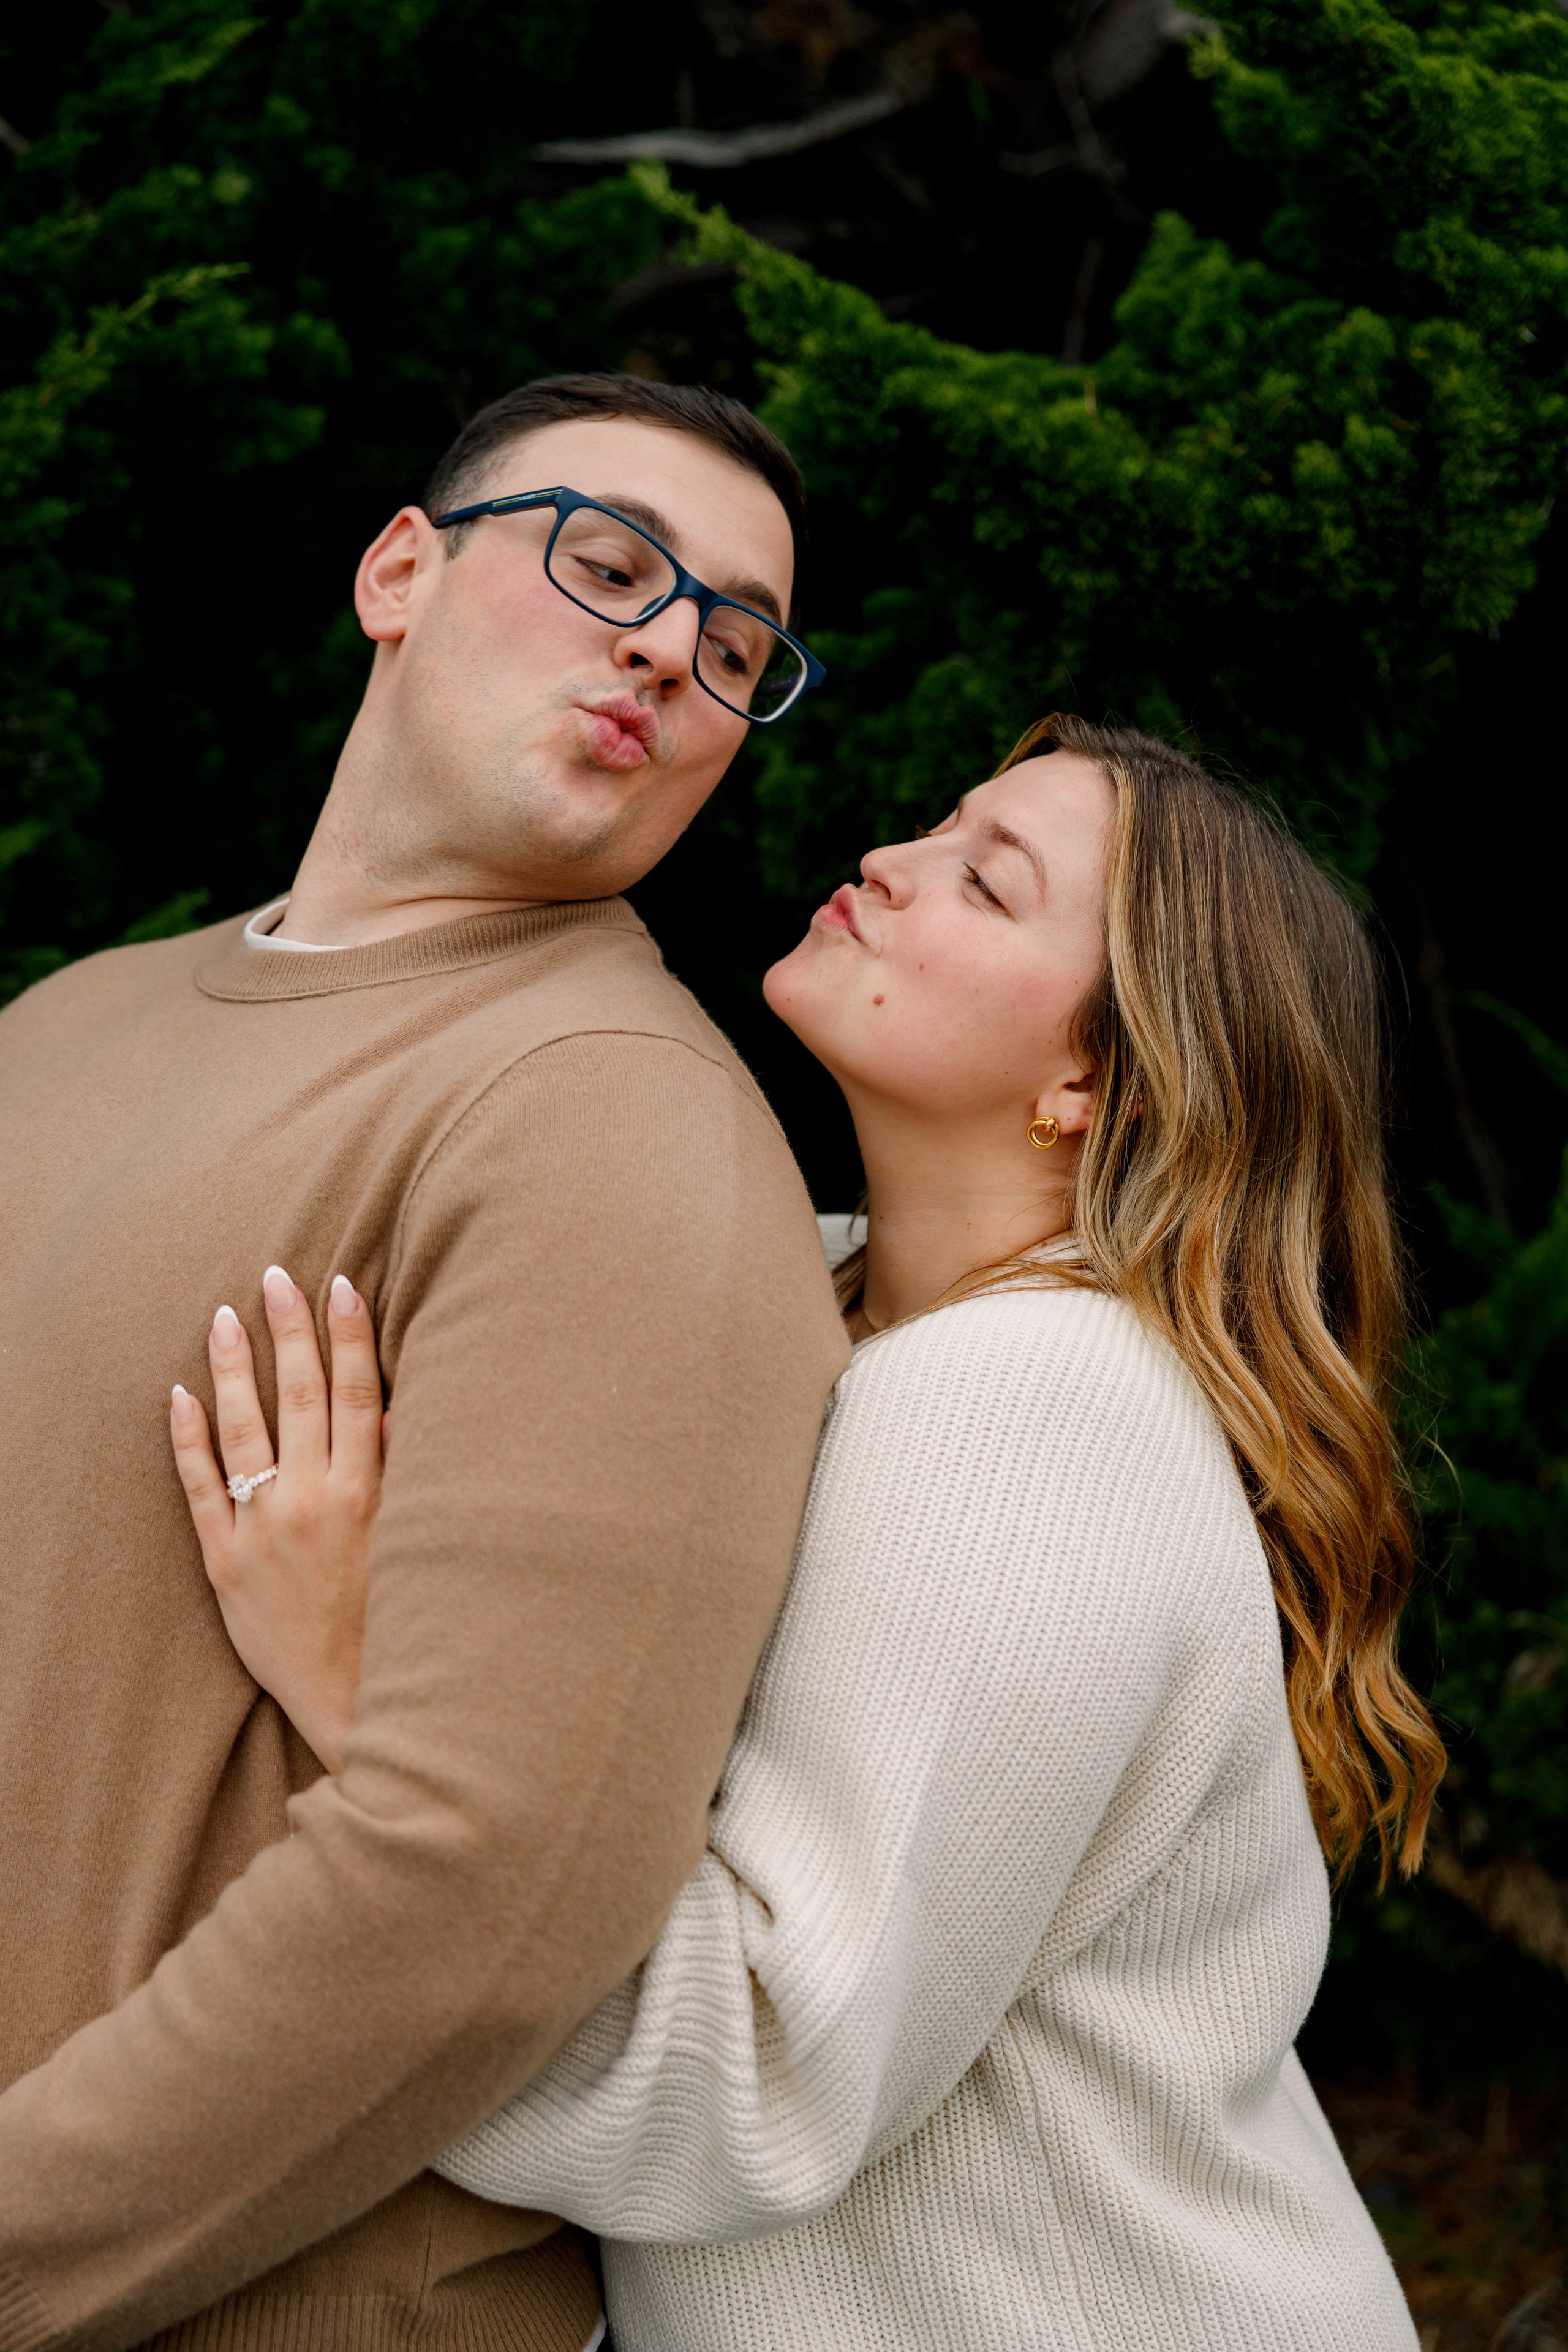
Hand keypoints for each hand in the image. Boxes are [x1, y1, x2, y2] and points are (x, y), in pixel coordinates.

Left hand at [170, 1268, 384, 1771]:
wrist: (359, 1702)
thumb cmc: (399, 1621)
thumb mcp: (416, 1545)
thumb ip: (406, 1476)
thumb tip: (398, 1411)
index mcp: (370, 1495)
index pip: (360, 1396)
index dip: (350, 1337)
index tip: (342, 1285)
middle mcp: (315, 1503)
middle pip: (302, 1398)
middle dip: (291, 1332)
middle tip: (277, 1276)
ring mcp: (265, 1530)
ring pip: (245, 1430)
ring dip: (235, 1368)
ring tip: (226, 1316)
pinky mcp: (225, 1563)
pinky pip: (201, 1488)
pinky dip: (188, 1439)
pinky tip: (180, 1395)